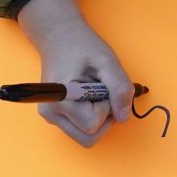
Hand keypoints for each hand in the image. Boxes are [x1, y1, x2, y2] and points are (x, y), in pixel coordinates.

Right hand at [16, 0, 132, 146]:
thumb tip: (124, 118)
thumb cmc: (83, 46)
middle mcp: (51, 114)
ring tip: (96, 92)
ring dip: (99, 118)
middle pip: (89, 138)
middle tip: (103, 92)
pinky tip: (90, 96)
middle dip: (104, 118)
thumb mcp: (108, 62)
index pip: (93, 124)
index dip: (106, 108)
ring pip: (86, 136)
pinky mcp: (56, 117)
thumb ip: (120, 88)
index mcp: (60, 101)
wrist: (60, 38)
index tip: (103, 86)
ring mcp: (51, 117)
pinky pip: (81, 128)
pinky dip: (92, 116)